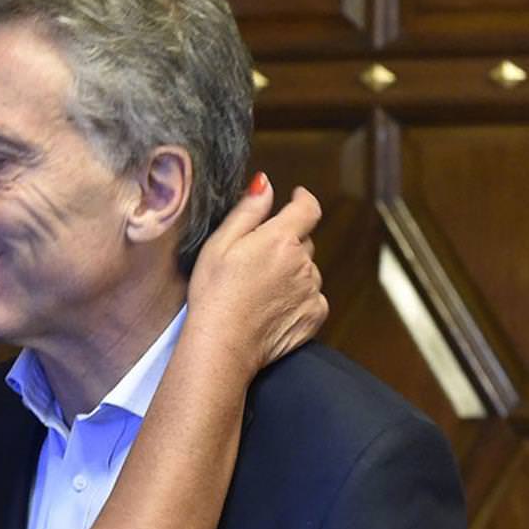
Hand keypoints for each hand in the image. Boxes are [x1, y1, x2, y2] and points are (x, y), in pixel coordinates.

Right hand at [187, 173, 327, 375]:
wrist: (223, 345)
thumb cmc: (214, 295)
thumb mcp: (220, 244)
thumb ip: (248, 211)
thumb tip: (265, 184)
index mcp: (281, 240)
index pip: (307, 208)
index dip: (303, 199)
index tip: (297, 197)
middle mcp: (303, 263)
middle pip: (304, 242)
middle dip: (286, 243)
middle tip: (256, 259)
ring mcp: (312, 291)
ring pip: (307, 271)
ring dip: (291, 273)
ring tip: (259, 290)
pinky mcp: (314, 315)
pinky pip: (311, 298)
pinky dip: (296, 298)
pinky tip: (270, 308)